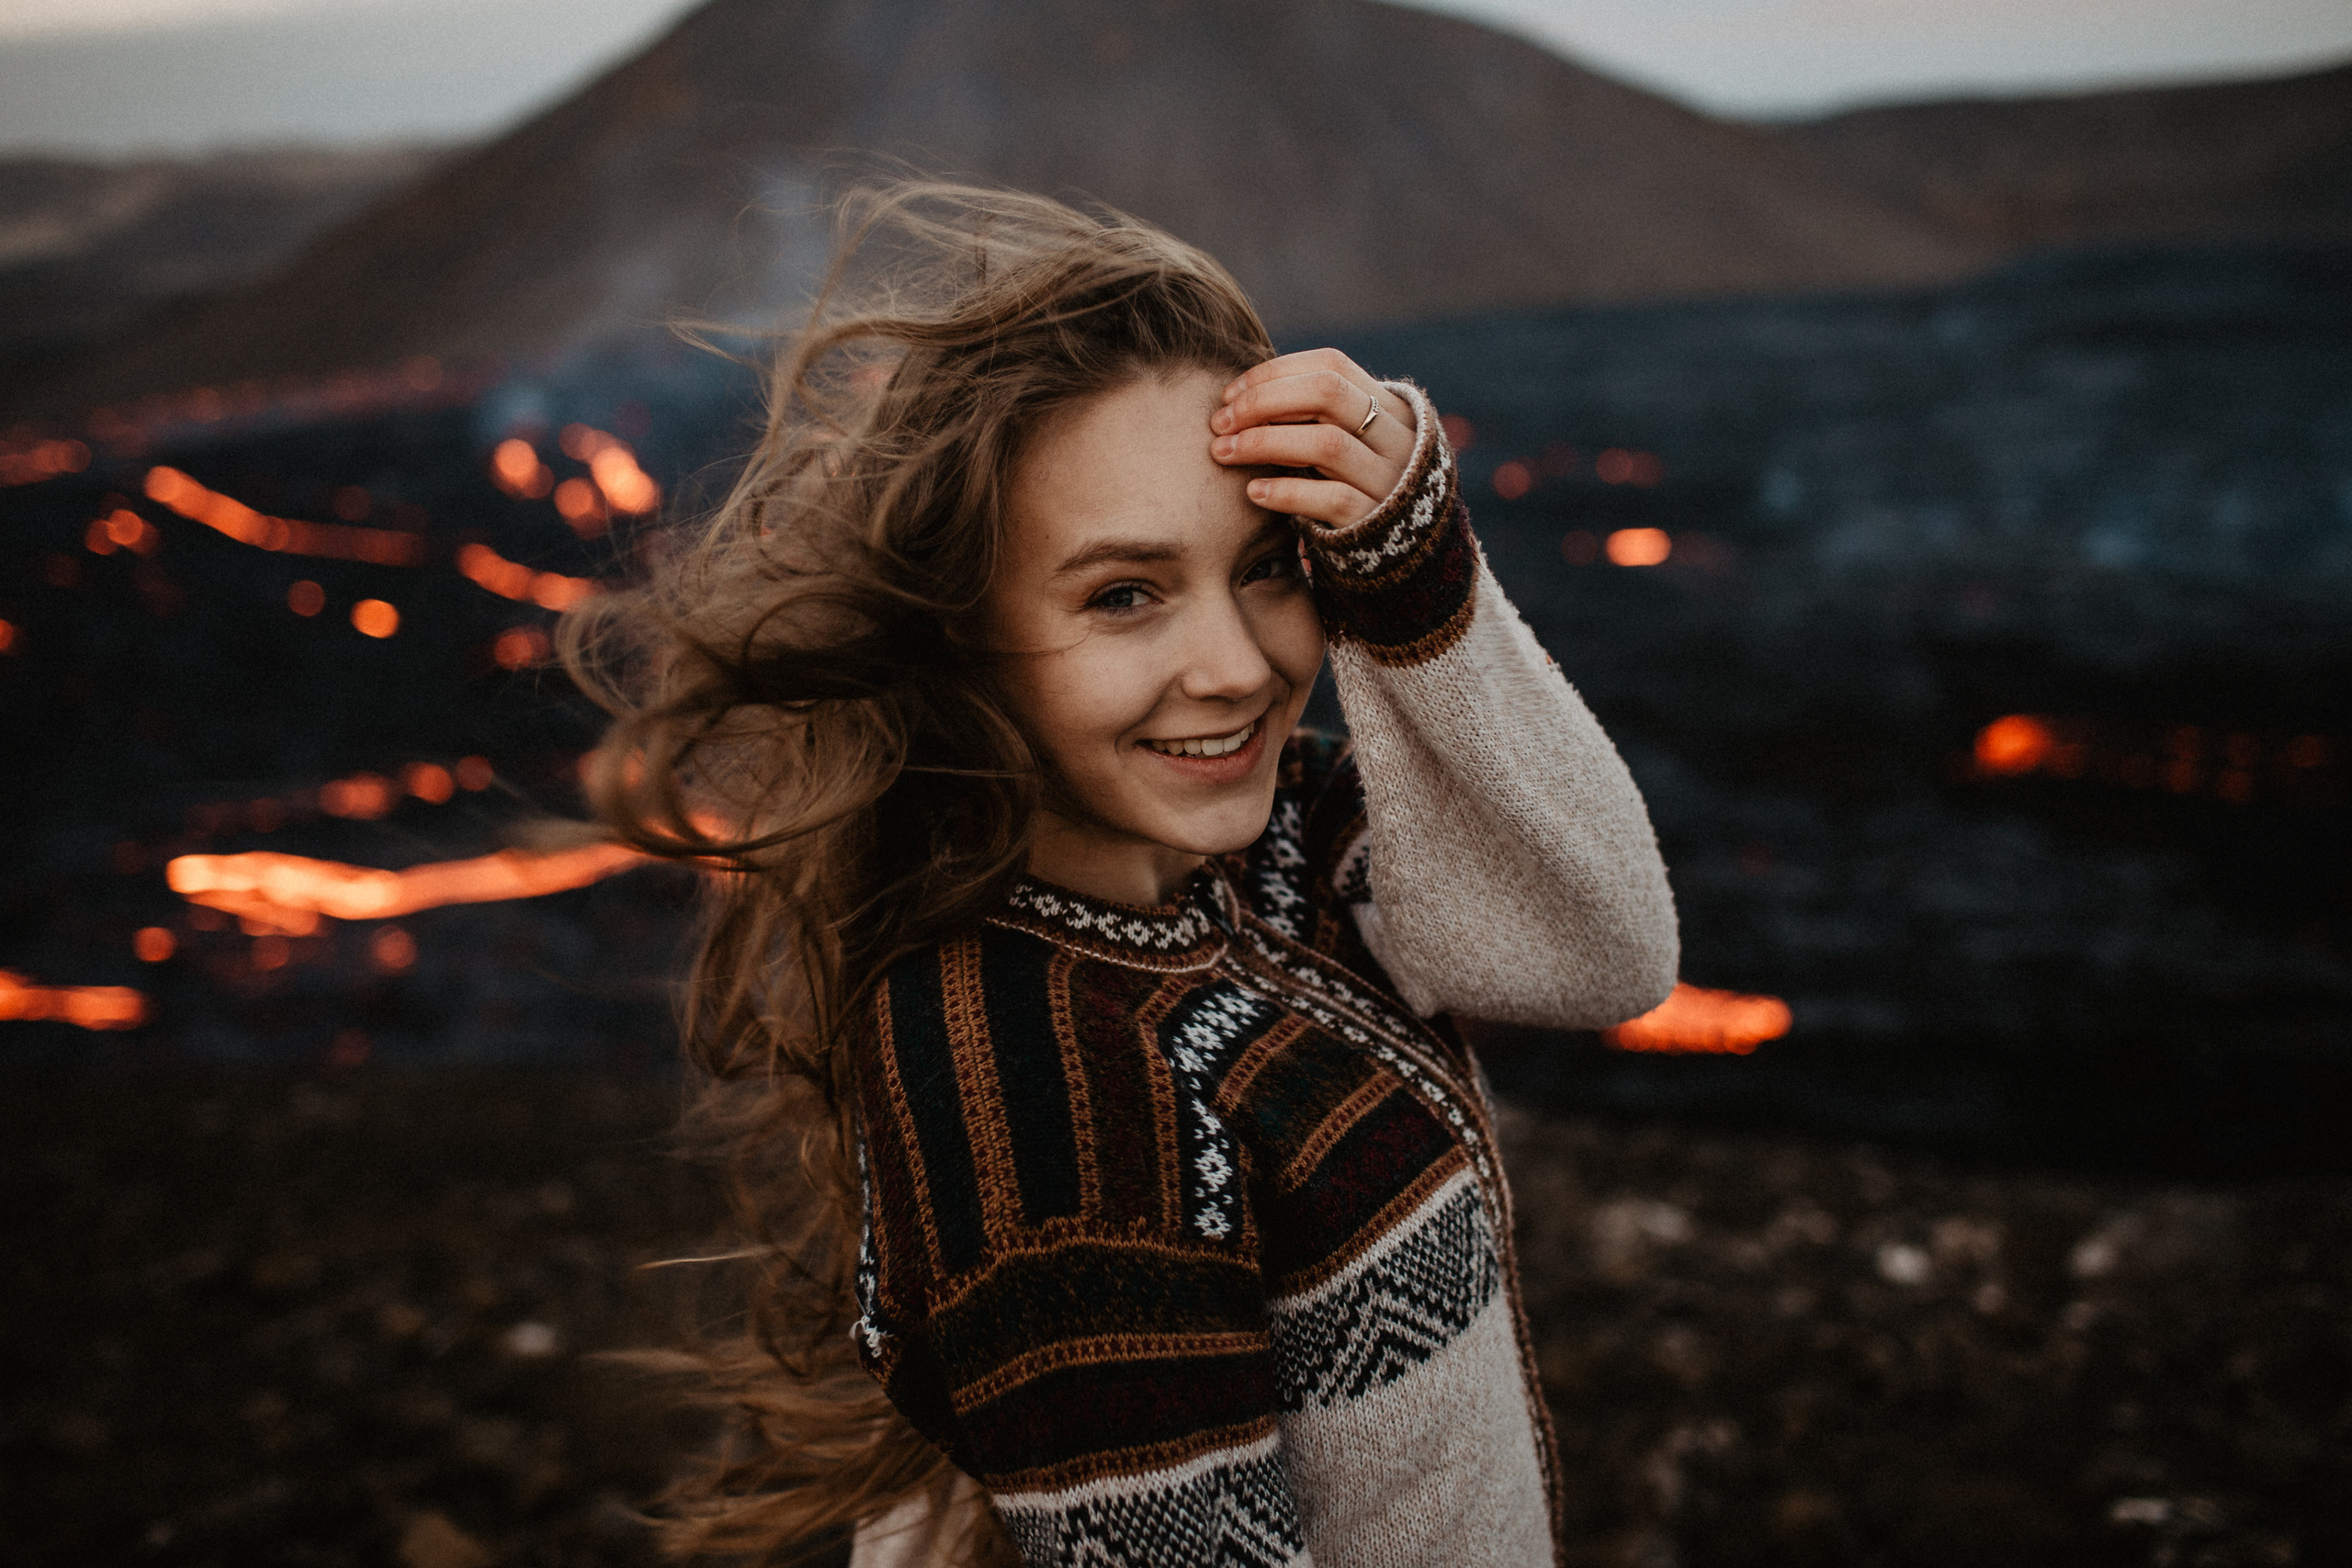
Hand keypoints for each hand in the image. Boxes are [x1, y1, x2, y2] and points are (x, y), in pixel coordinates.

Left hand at [1207, 348, 1414, 528]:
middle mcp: (1396, 438)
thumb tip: (1241, 395)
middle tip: (1220, 422)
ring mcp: (1389, 480)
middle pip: (1327, 393)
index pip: (1329, 365)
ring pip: (1326, 444)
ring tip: (1223, 452)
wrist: (1402, 551)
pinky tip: (1254, 491)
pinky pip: (1331, 499)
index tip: (1230, 396)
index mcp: (1389, 407)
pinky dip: (1287, 492)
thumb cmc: (1355, 488)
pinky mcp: (1375, 521)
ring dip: (1264, 442)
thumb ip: (1315, 417)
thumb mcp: (1351, 444)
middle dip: (1263, 401)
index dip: (1274, 373)